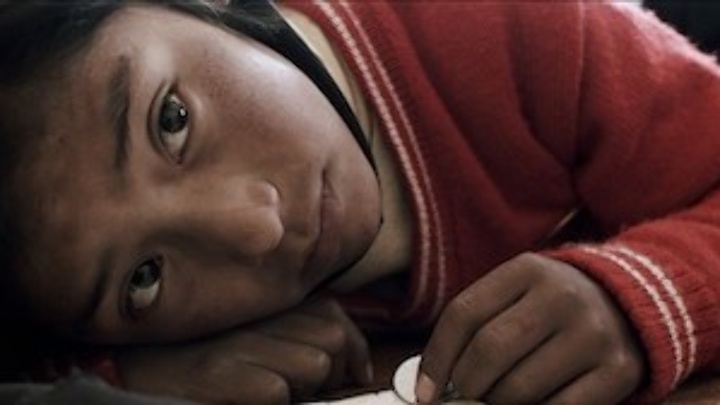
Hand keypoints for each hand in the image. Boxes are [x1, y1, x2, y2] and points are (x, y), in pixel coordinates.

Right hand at [115, 298, 371, 404]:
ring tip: (266, 390)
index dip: (354, 349)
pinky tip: (240, 397)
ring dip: (301, 390)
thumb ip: (294, 335)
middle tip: (307, 388)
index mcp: (263, 300)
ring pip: (314, 365)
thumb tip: (353, 363)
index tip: (354, 370)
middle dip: (334, 371)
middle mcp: (255, 313)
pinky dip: (271, 402)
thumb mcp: (245, 333)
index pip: (334, 317)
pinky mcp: (221, 374)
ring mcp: (238, 342)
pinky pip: (276, 392)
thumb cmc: (189, 354)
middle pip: (332, 340)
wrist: (122, 366)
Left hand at [417, 253, 644, 403]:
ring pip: (519, 388)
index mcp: (526, 270)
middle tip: (462, 397)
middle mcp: (561, 296)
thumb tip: (433, 382)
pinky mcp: (617, 371)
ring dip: (496, 403)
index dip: (437, 358)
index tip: (425, 392)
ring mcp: (592, 333)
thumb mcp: (516, 293)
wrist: (629, 304)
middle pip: (489, 351)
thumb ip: (478, 325)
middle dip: (465, 385)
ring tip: (495, 398)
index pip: (463, 314)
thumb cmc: (551, 306)